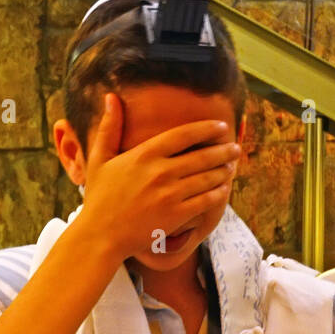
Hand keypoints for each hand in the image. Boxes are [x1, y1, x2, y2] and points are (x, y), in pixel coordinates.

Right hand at [81, 93, 240, 262]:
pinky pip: (205, 201)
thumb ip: (109, 127)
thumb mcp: (99, 159)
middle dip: (223, 150)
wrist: (101, 236)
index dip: (207, 128)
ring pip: (206, 178)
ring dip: (223, 171)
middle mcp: (161, 172)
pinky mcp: (176, 215)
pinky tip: (224, 189)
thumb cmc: (99, 198)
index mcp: (145, 154)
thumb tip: (110, 97)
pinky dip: (218, 194)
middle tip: (235, 148)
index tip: (221, 126)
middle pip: (202, 156)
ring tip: (232, 166)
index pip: (184, 134)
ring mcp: (170, 195)